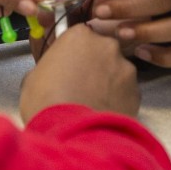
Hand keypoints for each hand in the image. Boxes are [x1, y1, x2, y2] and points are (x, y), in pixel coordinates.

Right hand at [20, 25, 140, 121]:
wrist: (71, 134)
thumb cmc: (47, 103)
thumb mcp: (33, 77)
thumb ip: (49, 66)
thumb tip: (52, 73)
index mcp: (80, 35)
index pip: (79, 35)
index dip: (74, 51)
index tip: (69, 63)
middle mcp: (107, 45)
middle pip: (102, 50)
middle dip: (94, 64)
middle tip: (81, 85)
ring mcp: (125, 68)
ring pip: (117, 71)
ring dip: (107, 82)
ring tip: (93, 103)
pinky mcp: (137, 91)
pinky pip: (126, 92)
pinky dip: (118, 100)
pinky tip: (104, 113)